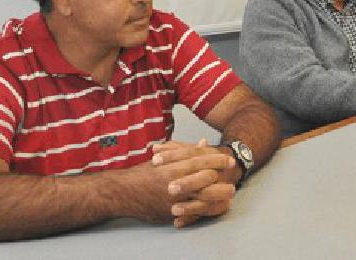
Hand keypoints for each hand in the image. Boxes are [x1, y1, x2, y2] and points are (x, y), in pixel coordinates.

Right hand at [115, 146, 234, 225]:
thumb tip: (203, 142)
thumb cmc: (144, 173)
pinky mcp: (170, 212)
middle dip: (222, 178)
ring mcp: (173, 199)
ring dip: (219, 196)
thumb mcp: (164, 158)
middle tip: (232, 177)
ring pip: (202, 198)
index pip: (200, 161)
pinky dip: (206, 210)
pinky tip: (216, 207)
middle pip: (205, 180)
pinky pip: (192, 212)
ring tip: (230, 193)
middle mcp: (174, 182)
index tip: (229, 160)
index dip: (217, 160)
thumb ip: (185, 151)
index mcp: (173, 166)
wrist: (123, 192)